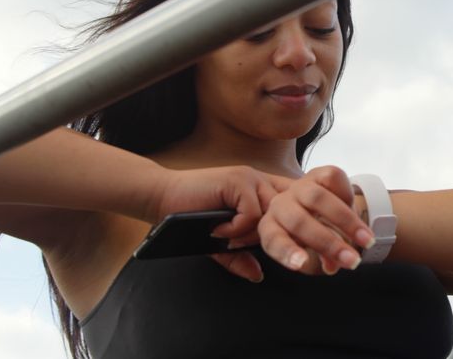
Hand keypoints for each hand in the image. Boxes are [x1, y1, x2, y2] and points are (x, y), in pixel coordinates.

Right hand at [154, 165, 290, 281]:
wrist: (160, 197)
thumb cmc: (189, 217)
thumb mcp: (220, 240)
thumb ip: (239, 256)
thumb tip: (257, 275)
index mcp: (260, 189)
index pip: (292, 204)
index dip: (286, 226)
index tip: (271, 243)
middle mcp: (260, 180)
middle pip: (285, 215)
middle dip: (265, 236)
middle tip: (238, 244)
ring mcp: (249, 178)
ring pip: (270, 215)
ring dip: (248, 234)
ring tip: (225, 236)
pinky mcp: (237, 181)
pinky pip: (251, 214)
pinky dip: (234, 229)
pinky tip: (216, 229)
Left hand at [258, 165, 374, 275]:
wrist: (325, 209)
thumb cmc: (315, 236)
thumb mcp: (316, 254)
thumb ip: (323, 260)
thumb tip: (332, 267)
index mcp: (271, 229)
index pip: (273, 240)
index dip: (287, 252)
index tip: (301, 263)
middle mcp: (280, 206)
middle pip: (299, 222)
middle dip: (329, 243)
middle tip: (353, 261)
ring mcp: (298, 187)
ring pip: (318, 199)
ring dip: (346, 221)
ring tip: (366, 239)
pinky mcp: (317, 173)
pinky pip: (332, 178)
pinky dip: (347, 194)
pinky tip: (355, 208)